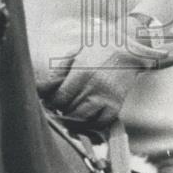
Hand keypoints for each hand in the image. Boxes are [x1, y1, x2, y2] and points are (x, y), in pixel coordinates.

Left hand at [47, 15, 167, 127]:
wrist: (128, 49)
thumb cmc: (98, 49)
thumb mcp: (76, 53)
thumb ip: (59, 70)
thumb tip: (43, 87)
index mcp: (81, 72)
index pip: (60, 98)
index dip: (54, 102)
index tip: (53, 100)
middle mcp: (93, 86)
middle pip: (69, 110)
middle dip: (63, 109)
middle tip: (62, 106)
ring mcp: (106, 97)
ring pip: (83, 119)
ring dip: (74, 118)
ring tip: (72, 111)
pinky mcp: (116, 104)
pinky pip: (100, 123)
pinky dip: (91, 123)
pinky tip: (87, 116)